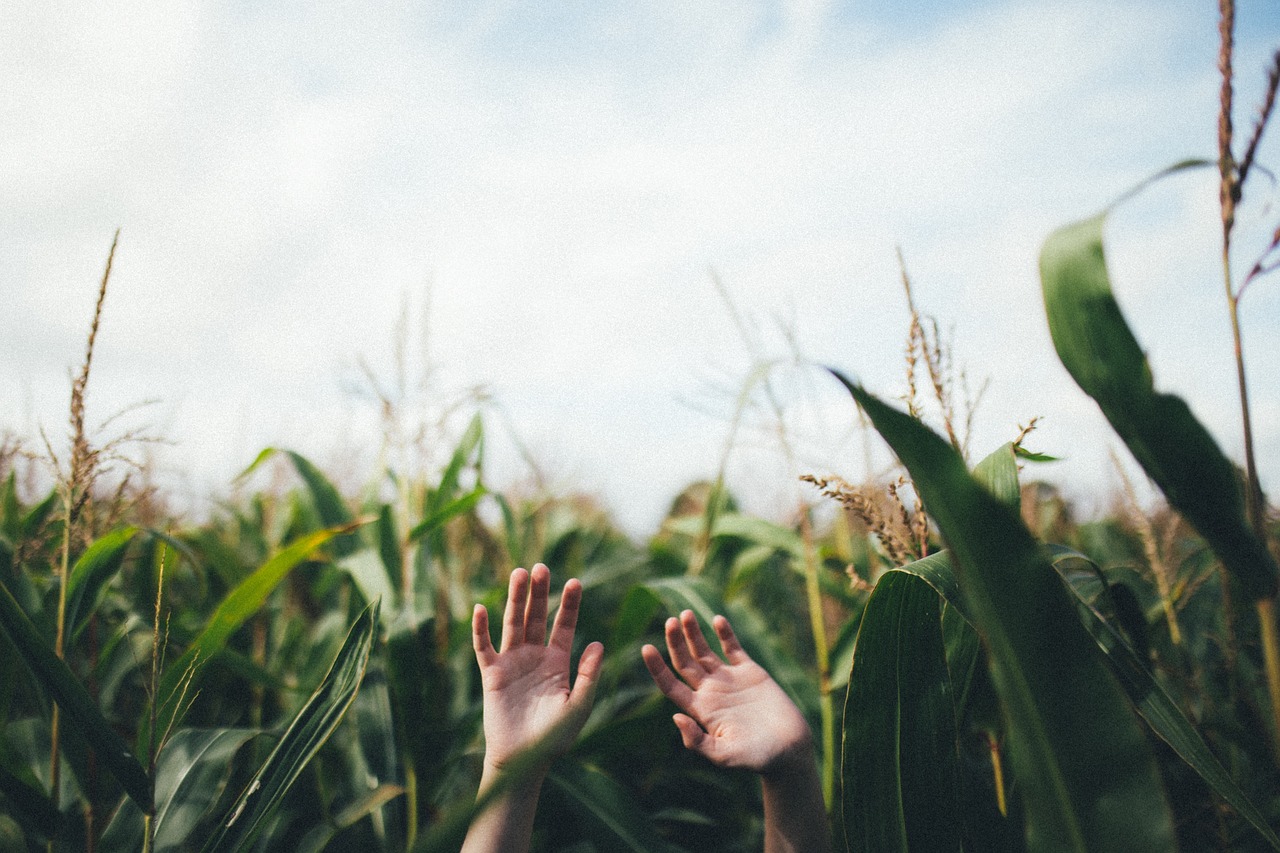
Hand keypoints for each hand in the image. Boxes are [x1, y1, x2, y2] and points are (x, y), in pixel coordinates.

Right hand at [472, 564, 602, 772]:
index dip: (569, 604)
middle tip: (541, 567)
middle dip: (539, 593)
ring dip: (515, 599)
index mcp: (558, 662)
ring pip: (513, 624)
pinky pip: (484, 647)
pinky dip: (481, 628)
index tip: (575, 582)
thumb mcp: (578, 706)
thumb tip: (598, 643)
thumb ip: (588, 676)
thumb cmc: (554, 738)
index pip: (564, 625)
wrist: (523, 760)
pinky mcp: (491, 674)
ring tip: (519, 573)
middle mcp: (534, 657)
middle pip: (536, 617)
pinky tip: (481, 608)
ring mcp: (512, 663)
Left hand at [642, 610, 811, 776]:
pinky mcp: (750, 672)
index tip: (646, 648)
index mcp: (700, 710)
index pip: (671, 685)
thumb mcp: (724, 756)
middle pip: (684, 663)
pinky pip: (733, 648)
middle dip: (675, 642)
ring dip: (693, 633)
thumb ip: (698, 741)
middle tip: (670, 621)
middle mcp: (711, 692)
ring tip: (684, 614)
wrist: (789, 750)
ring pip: (704, 651)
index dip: (657, 668)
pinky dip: (725, 633)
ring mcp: (729, 680)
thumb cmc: (756, 758)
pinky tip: (716, 619)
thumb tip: (675, 717)